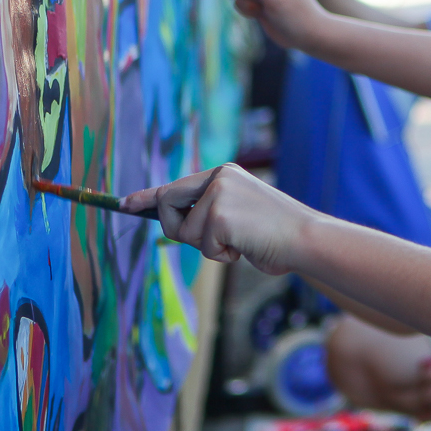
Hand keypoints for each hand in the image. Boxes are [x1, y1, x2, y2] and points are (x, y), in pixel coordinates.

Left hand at [122, 163, 312, 271]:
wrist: (306, 239)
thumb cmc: (275, 235)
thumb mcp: (239, 215)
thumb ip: (211, 214)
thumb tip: (180, 225)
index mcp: (223, 175)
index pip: (174, 186)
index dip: (145, 197)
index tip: (124, 204)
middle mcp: (218, 177)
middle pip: (167, 206)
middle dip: (179, 231)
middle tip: (216, 242)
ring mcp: (218, 194)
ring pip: (185, 232)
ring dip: (210, 247)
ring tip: (241, 242)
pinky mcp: (219, 214)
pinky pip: (202, 246)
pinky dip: (222, 255)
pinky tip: (246, 247)